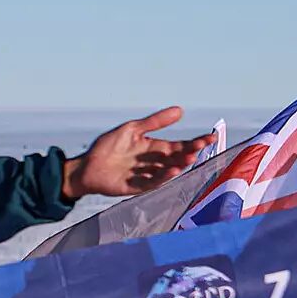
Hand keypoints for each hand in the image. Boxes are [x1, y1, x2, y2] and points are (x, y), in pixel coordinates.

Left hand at [62, 107, 214, 199]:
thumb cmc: (108, 146)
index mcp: (155, 148)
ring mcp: (147, 175)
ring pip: (168, 170)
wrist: (86, 165)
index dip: (195, 142)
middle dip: (190, 151)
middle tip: (201, 145)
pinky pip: (154, 182)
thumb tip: (180, 110)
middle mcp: (154, 163)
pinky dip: (164, 176)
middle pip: (177, 157)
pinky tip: (172, 169)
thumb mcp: (132, 129)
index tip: (210, 137)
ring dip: (179, 164)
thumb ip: (155, 122)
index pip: (180, 145)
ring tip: (189, 157)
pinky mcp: (137, 187)